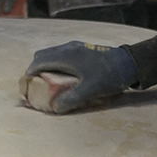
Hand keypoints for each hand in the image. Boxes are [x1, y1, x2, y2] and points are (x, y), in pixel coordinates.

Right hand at [20, 41, 136, 112]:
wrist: (130, 63)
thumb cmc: (109, 75)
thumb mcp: (89, 91)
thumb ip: (70, 100)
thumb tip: (54, 109)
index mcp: (65, 55)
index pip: (38, 62)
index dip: (28, 75)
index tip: (26, 87)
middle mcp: (68, 48)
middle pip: (42, 56)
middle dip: (35, 71)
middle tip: (36, 86)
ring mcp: (76, 47)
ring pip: (53, 55)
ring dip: (47, 68)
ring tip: (49, 84)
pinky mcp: (83, 50)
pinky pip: (62, 56)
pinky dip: (57, 66)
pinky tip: (65, 78)